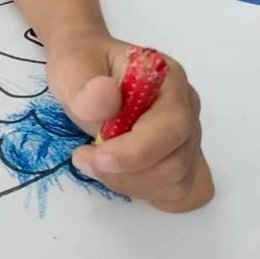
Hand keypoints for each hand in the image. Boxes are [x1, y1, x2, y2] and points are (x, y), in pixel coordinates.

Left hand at [46, 32, 213, 212]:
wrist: (85, 69)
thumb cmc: (81, 64)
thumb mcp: (71, 67)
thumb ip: (85, 86)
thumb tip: (106, 97)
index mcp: (169, 79)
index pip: (171, 125)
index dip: (136, 151)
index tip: (95, 157)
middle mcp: (188, 109)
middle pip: (175, 162)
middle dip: (126, 173)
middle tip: (83, 159)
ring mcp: (188, 137)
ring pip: (177, 182)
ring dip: (131, 184)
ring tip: (96, 163)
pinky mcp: (182, 160)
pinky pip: (184, 193)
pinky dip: (153, 194)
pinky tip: (124, 178)